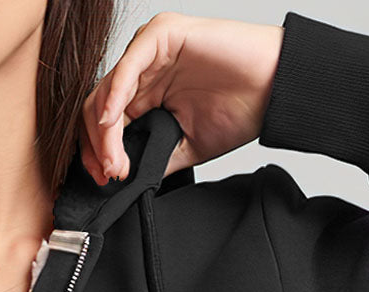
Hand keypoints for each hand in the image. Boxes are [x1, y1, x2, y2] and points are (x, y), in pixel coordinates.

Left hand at [79, 12, 285, 183]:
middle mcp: (143, 71)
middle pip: (97, 106)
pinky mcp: (162, 35)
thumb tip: (120, 180)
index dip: (95, 151)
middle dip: (96, 145)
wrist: (273, 91)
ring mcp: (150, 51)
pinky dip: (115, 96)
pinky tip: (113, 123)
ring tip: (115, 160)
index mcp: (146, 94)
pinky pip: (127, 66)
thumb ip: (150, 156)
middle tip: (108, 173)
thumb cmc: (238, 110)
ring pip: (107, 90)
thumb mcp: (183, 147)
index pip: (104, 121)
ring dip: (104, 130)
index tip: (103, 178)